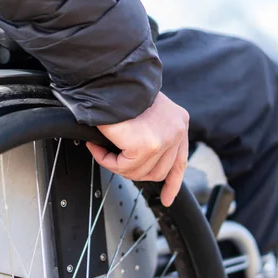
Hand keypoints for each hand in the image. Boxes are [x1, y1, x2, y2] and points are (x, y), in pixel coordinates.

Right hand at [86, 92, 188, 206]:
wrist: (107, 79)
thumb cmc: (118, 90)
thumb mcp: (144, 113)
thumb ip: (150, 134)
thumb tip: (139, 158)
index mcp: (179, 122)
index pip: (180, 161)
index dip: (172, 182)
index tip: (167, 197)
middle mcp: (177, 130)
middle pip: (159, 172)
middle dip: (134, 173)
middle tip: (113, 160)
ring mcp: (164, 139)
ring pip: (139, 172)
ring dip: (117, 164)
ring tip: (102, 149)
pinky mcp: (146, 146)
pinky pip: (123, 167)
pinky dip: (107, 160)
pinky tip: (97, 147)